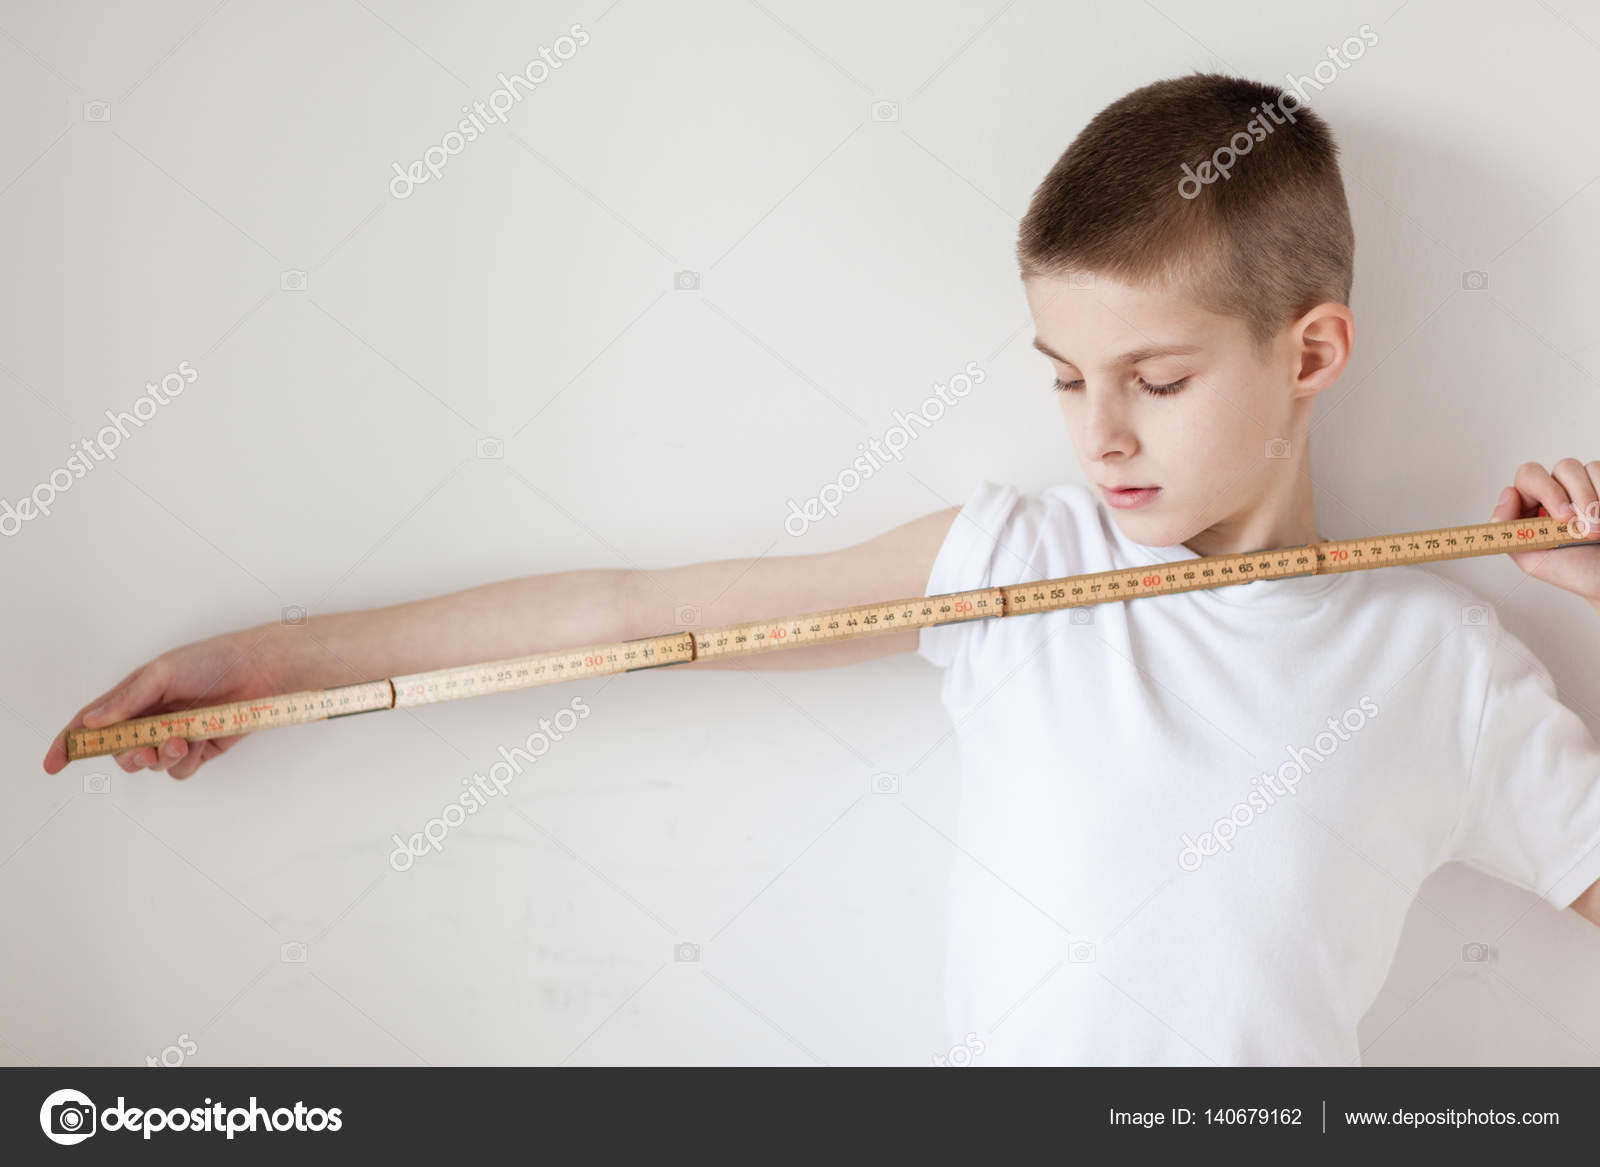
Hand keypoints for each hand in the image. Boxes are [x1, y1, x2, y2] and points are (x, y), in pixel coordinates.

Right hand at [41, 627, 315, 779]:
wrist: (260, 672)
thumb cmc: (212, 661)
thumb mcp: (163, 673)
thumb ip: (127, 699)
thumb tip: (90, 722)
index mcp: (134, 697)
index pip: (92, 723)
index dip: (70, 743)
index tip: (53, 764)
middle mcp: (151, 718)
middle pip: (121, 752)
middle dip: (128, 756)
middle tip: (144, 750)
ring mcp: (176, 735)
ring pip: (152, 764)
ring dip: (162, 758)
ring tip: (182, 740)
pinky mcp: (202, 749)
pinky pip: (181, 770)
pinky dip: (187, 762)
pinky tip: (201, 742)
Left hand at [1489, 459, 1599, 602]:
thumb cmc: (1573, 571)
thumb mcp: (1532, 559)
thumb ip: (1509, 530)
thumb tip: (1508, 493)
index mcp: (1532, 504)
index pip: (1529, 476)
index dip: (1546, 490)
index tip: (1563, 518)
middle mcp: (1557, 490)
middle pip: (1564, 467)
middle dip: (1578, 495)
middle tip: (1587, 527)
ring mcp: (1584, 485)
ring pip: (1587, 468)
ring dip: (1594, 502)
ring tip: (1598, 533)